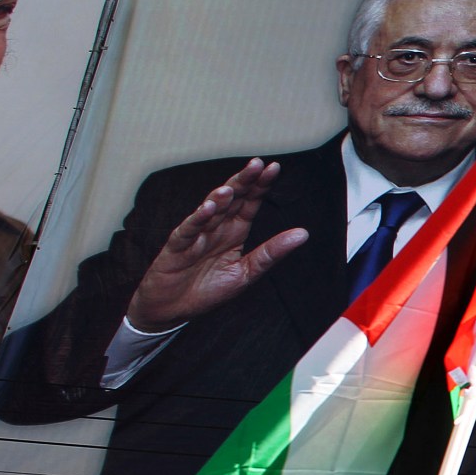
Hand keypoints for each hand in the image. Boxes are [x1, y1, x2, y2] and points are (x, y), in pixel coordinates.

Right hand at [125, 159, 305, 332]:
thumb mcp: (246, 273)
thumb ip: (271, 253)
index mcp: (233, 232)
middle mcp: (215, 229)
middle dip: (244, 182)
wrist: (172, 309)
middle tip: (257, 164)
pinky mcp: (177, 248)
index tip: (274, 168)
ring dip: (220, 198)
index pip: (249, 203)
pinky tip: (208, 209)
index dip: (260, 186)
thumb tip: (303, 234)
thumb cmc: (207, 290)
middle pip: (230, 200)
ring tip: (233, 186)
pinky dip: (197, 220)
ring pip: (209, 212)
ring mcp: (195, 236)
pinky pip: (188, 231)